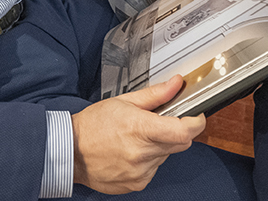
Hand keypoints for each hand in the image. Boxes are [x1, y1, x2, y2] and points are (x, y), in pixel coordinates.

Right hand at [71, 75, 205, 193]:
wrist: (70, 151)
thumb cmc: (93, 125)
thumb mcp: (123, 101)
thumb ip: (155, 94)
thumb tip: (176, 84)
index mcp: (140, 129)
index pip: (183, 131)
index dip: (196, 123)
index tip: (197, 117)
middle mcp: (142, 153)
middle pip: (179, 144)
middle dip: (175, 132)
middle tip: (157, 123)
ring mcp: (140, 171)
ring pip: (166, 156)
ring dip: (158, 146)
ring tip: (135, 139)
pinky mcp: (137, 184)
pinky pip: (153, 170)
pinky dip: (148, 160)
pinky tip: (130, 152)